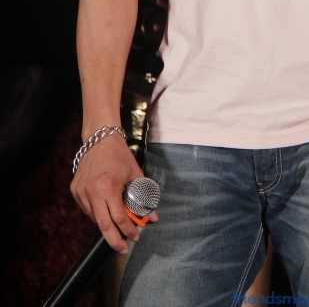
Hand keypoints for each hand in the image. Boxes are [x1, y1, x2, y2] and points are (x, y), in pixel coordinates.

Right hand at [70, 133, 157, 252]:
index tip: (135, 237)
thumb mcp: (135, 174)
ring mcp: (81, 192)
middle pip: (103, 226)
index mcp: (109, 187)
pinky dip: (97, 212)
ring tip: (117, 222)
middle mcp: (93, 192)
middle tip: (123, 248)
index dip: (129, 231)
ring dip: (107, 223)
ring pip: (94, 218)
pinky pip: (87, 209)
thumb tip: (153, 217)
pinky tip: (105, 207)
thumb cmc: (120, 156)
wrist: (99, 139)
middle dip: (114, 241)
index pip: (119, 218)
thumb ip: (144, 197)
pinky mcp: (75, 190)